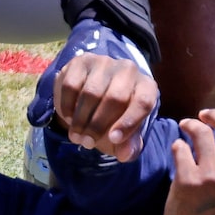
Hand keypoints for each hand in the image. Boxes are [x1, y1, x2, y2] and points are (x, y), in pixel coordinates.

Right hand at [50, 18, 158, 160]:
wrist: (92, 95)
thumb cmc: (115, 117)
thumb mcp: (126, 134)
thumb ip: (129, 146)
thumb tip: (124, 154)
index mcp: (146, 87)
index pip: (143, 102)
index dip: (129, 122)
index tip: (113, 140)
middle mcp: (129, 69)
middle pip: (115, 98)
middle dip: (98, 125)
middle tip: (87, 143)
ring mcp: (105, 62)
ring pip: (92, 92)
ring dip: (81, 119)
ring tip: (76, 136)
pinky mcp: (82, 61)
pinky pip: (72, 85)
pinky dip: (68, 105)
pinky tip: (68, 117)